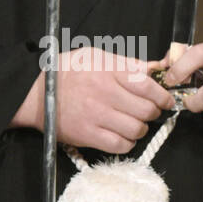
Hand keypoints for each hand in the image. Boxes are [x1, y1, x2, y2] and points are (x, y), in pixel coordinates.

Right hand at [9, 47, 174, 153]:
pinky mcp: (88, 135)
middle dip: (153, 113)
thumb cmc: (67, 72)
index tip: (166, 100)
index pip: (147, 85)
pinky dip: (127, 143)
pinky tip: (123, 136)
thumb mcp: (96, 57)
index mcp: (108, 71)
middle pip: (145, 110)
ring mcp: (96, 116)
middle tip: (149, 112)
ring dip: (141, 129)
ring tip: (134, 124)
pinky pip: (120, 145)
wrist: (36, 93)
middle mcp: (104, 93)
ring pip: (136, 129)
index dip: (162, 95)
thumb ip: (127, 63)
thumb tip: (156, 68)